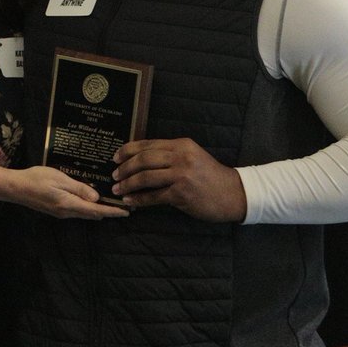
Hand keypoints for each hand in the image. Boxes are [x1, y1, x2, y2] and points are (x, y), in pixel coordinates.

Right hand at [11, 166, 129, 219]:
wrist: (16, 188)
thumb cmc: (36, 179)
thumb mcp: (59, 178)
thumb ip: (79, 188)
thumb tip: (97, 198)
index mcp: (69, 204)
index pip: (96, 210)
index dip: (112, 211)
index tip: (127, 211)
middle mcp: (67, 212)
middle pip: (93, 214)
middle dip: (109, 211)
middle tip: (125, 206)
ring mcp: (61, 212)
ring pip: (86, 213)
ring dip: (99, 210)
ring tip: (112, 203)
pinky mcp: (57, 209)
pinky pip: (78, 210)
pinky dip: (89, 207)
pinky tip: (92, 200)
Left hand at [111, 138, 246, 221]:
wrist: (233, 193)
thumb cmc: (210, 176)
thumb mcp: (192, 156)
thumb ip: (170, 154)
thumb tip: (141, 159)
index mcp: (181, 144)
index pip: (148, 144)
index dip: (128, 150)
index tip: (115, 157)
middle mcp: (180, 157)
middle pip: (143, 159)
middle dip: (124, 168)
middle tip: (114, 175)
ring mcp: (181, 175)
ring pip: (145, 177)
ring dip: (128, 184)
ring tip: (118, 189)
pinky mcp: (181, 193)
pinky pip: (154, 196)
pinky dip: (139, 200)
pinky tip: (130, 201)